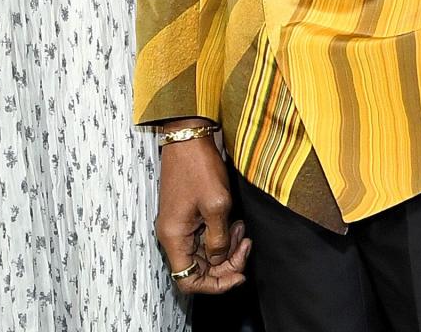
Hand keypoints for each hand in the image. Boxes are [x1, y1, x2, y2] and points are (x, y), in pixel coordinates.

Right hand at [156, 134, 251, 293]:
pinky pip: (205, 235)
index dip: (215, 285)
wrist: (189, 135)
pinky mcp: (187, 213)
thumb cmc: (199, 165)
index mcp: (174, 237)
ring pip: (205, 253)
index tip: (238, 274)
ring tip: (242, 230)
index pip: (188, 281)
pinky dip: (222, 234)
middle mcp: (173, 235)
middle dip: (226, 263)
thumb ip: (219, 240)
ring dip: (227, 247)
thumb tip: (219, 260)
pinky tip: (235, 222)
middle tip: (246, 245)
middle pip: (200, 269)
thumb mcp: (216, 205)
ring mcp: (180, 224)